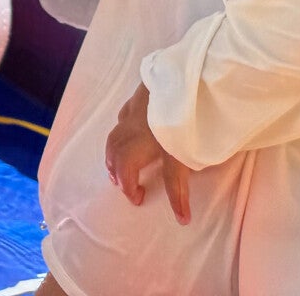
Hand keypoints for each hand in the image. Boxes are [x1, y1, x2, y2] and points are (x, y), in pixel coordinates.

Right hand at [105, 83, 190, 223]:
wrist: (185, 81)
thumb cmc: (185, 123)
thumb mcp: (185, 159)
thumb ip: (179, 187)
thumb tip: (182, 219)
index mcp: (139, 147)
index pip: (129, 173)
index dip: (131, 189)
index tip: (138, 200)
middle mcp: (132, 130)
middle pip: (116, 153)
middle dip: (116, 171)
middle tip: (121, 184)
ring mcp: (135, 111)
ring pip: (115, 135)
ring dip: (113, 152)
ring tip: (115, 161)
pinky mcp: (140, 95)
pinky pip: (124, 116)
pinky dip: (121, 128)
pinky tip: (127, 126)